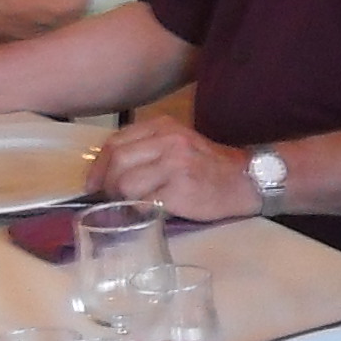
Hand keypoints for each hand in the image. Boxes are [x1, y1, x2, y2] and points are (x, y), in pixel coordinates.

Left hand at [88, 117, 266, 223]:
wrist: (246, 179)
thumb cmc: (208, 166)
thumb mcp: (178, 144)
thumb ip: (147, 149)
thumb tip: (108, 173)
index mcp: (163, 127)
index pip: (115, 143)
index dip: (98, 167)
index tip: (94, 184)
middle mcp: (168, 141)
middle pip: (117, 162)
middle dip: (105, 185)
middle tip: (109, 200)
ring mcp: (175, 164)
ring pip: (126, 183)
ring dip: (122, 200)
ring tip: (131, 206)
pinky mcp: (180, 190)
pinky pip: (144, 203)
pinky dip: (139, 211)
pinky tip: (149, 213)